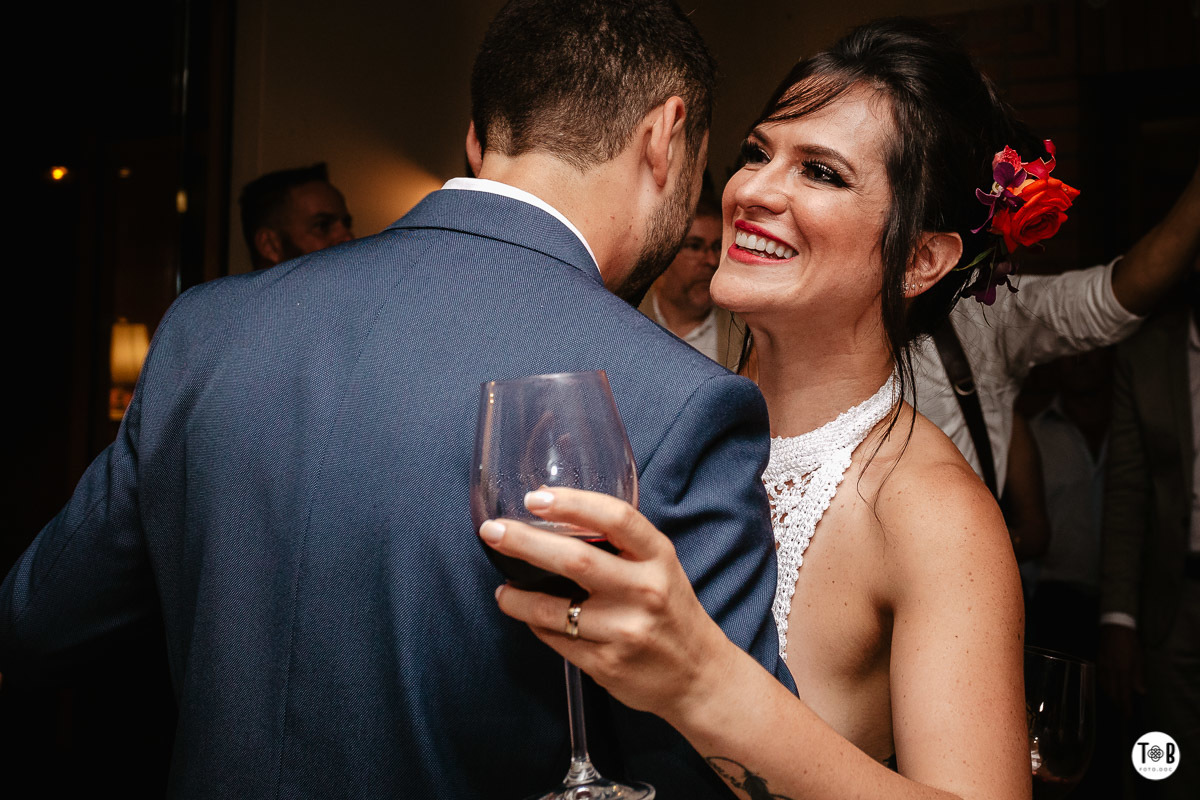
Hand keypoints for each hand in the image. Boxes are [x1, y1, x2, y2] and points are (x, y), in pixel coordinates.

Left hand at [479, 486, 735, 721]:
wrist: (698, 676)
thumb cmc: (671, 611)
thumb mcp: (661, 567)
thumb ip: (622, 544)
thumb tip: (556, 519)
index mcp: (658, 557)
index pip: (615, 518)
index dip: (572, 503)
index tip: (535, 498)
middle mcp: (644, 591)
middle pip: (576, 560)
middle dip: (525, 542)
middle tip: (493, 531)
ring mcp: (624, 631)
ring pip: (553, 610)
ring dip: (517, 598)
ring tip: (503, 590)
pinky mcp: (607, 664)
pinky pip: (557, 640)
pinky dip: (537, 626)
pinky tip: (532, 618)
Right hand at [1097, 623, 1143, 718]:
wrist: (1115, 627)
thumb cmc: (1130, 642)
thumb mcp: (1139, 658)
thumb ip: (1138, 676)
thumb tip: (1140, 692)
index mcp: (1122, 671)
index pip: (1123, 693)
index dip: (1125, 706)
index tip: (1127, 716)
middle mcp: (1111, 671)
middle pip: (1112, 693)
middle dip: (1117, 704)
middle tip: (1122, 712)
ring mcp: (1103, 667)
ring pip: (1104, 687)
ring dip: (1110, 697)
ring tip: (1115, 703)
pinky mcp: (1098, 662)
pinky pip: (1099, 679)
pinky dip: (1102, 687)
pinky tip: (1105, 689)